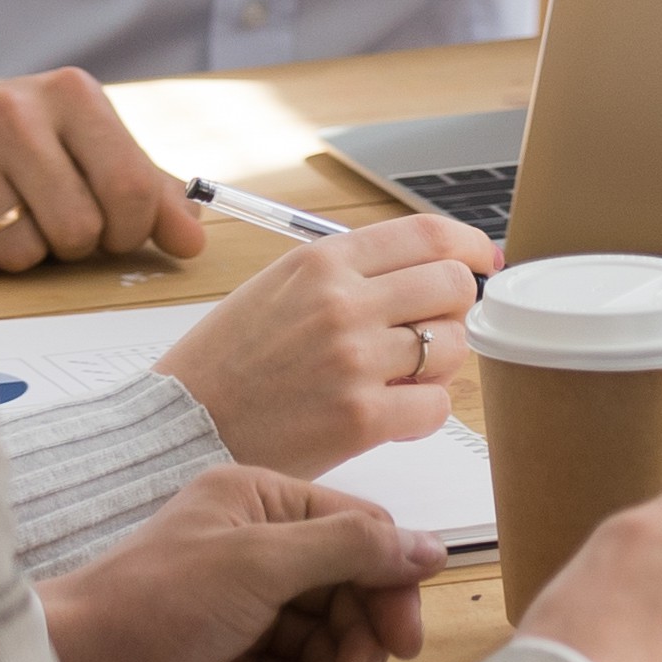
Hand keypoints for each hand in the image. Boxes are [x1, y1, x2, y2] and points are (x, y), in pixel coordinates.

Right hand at [0, 68, 198, 272]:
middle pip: (78, 228)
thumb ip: (152, 195)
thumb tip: (192, 242)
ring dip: (24, 253)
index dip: (132, 230)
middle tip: (54, 219)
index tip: (117, 230)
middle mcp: (11, 108)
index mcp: (72, 94)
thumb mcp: (95, 150)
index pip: (132, 189)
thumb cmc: (36, 144)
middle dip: (75, 243)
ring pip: (22, 252)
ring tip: (10, 216)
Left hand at [35, 467, 438, 661]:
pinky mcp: (233, 656)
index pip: (362, 533)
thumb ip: (349, 549)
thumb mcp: (259, 564)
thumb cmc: (148, 605)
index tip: (403, 636)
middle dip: (354, 641)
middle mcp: (259, 547)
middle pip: (350, 592)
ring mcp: (246, 604)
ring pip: (325, 639)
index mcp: (263, 502)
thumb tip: (428, 547)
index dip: (390, 585)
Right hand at [150, 212, 501, 474]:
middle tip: (435, 328)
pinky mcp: (360, 418)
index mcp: (320, 262)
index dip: (469, 245)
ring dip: (440, 365)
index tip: (483, 259)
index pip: (427, 234)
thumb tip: (421, 268)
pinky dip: (423, 412)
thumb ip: (345, 274)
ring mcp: (354, 360)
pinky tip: (392, 413)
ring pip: (453, 348)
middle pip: (454, 287)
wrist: (178, 427)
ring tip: (402, 376)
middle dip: (456, 308)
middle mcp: (343, 303)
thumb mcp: (276, 288)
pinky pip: (435, 408)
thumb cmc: (224, 363)